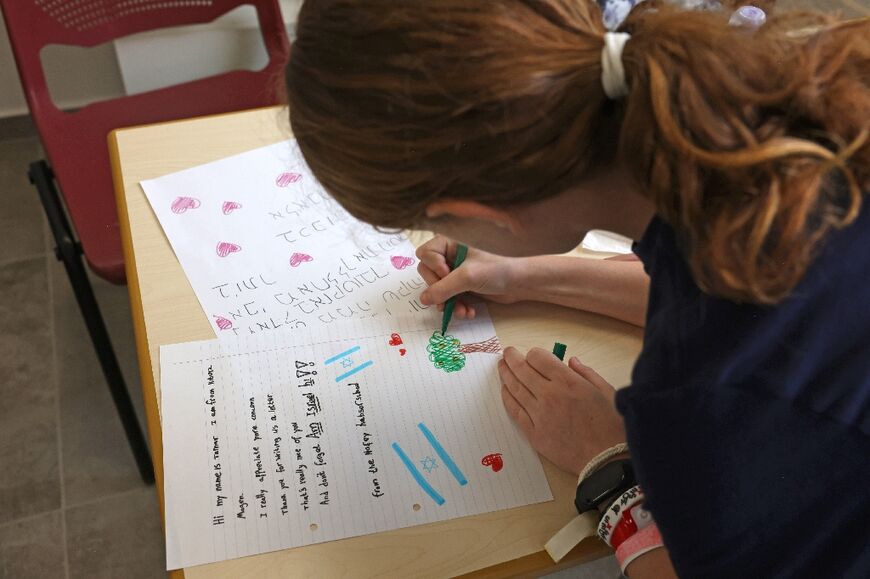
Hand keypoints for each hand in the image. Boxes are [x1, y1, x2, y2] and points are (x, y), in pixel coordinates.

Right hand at [416, 235, 519, 318]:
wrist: (518, 284)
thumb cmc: (495, 271)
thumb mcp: (466, 277)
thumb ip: (442, 288)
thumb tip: (423, 299)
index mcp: (449, 245)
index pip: (424, 255)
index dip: (433, 267)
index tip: (447, 274)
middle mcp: (448, 258)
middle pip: (428, 275)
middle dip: (440, 291)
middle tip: (451, 298)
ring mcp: (454, 274)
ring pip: (438, 291)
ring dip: (448, 304)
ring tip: (463, 311)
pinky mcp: (460, 288)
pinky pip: (448, 299)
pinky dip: (456, 307)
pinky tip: (469, 312)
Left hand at [498, 347, 626, 475]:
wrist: (607, 460)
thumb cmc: (611, 426)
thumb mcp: (606, 391)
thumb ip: (587, 373)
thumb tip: (571, 361)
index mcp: (569, 382)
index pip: (539, 358)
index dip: (534, 354)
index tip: (533, 356)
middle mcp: (550, 395)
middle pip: (522, 371)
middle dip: (512, 358)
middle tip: (508, 353)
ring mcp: (540, 415)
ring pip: (515, 389)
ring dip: (506, 376)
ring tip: (502, 368)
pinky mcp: (534, 433)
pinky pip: (515, 412)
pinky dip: (508, 399)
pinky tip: (505, 391)